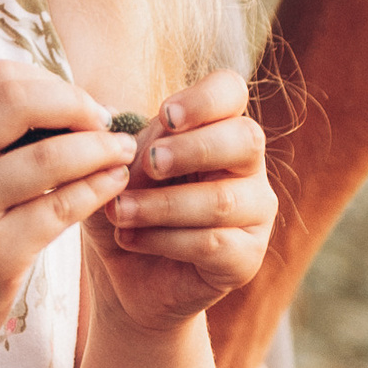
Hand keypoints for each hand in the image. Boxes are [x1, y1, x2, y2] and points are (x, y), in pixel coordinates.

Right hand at [0, 58, 137, 367]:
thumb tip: (65, 98)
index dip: (50, 83)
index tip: (79, 106)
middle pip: (20, 100)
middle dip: (78, 105)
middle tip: (107, 124)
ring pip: (49, 156)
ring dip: (100, 147)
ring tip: (124, 152)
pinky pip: (60, 208)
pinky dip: (97, 188)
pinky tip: (114, 184)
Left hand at [86, 68, 276, 333]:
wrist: (122, 275)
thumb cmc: (124, 207)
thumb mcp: (114, 169)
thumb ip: (122, 143)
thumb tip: (113, 124)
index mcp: (217, 128)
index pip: (231, 91)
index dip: (204, 98)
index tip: (165, 115)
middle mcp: (246, 166)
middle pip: (246, 139)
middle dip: (192, 149)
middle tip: (149, 165)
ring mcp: (254, 212)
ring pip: (222, 200)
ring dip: (162, 205)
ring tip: (118, 211)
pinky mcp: (247, 257)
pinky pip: (213, 244)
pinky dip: (164, 240)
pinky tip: (129, 239)